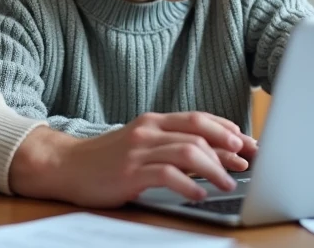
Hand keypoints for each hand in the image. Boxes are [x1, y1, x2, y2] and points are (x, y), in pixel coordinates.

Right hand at [10, 112, 255, 207]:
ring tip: (229, 183)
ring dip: (214, 168)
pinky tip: (199, 195)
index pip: (198, 118)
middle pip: (198, 132)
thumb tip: (211, 156)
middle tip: (247, 161)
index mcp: (153, 121)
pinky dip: (187, 184)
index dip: (226, 129)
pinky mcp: (130, 172)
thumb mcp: (141, 145)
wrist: (66, 166)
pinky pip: (166, 174)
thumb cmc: (106, 160)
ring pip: (187, 151)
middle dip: (228, 146)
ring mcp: (138, 150)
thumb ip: (170, 146)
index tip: (247, 142)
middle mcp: (148, 130)